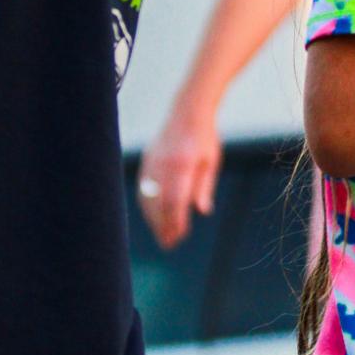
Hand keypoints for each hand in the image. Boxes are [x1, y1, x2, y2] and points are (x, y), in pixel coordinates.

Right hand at [137, 100, 222, 248]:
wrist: (187, 111)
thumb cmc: (204, 138)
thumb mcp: (211, 161)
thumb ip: (204, 186)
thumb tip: (202, 211)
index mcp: (182, 164)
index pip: (175, 200)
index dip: (175, 221)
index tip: (179, 236)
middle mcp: (163, 164)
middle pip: (158, 203)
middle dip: (162, 225)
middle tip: (169, 244)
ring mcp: (152, 162)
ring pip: (147, 197)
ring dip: (153, 219)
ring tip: (161, 235)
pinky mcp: (146, 161)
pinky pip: (143, 189)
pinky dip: (147, 205)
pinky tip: (154, 217)